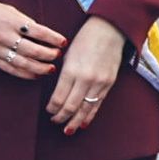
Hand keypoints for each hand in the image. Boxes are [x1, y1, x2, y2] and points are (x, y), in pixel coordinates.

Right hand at [0, 0, 65, 79]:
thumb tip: (42, 34)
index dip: (53, 38)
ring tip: (51, 69)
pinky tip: (35, 75)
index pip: (39, 32)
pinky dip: (25, 74)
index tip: (63, 42)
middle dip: (49, 55)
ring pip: (23, 63)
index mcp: (12, 21)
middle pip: (33, 50)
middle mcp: (5, 36)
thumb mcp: (10, 10)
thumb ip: (25, 22)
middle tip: (58, 55)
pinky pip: (10, 69)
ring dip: (40, 68)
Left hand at [47, 16, 124, 134]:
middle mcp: (85, 79)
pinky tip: (83, 122)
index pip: (58, 98)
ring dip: (75, 121)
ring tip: (68, 130)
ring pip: (85, 109)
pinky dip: (89, 115)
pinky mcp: (109, 84)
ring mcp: (99, 83)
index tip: (48, 111)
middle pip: (70, 107)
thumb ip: (64, 76)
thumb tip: (58, 95)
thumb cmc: (85, 40)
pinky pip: (97, 104)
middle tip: (55, 122)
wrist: (110, 30)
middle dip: (61, 118)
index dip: (52, 109)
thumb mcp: (68, 56)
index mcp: (71, 71)